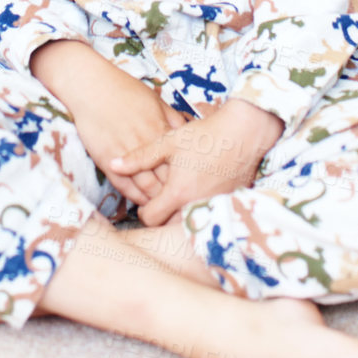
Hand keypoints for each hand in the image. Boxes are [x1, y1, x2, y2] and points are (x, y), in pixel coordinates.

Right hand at [30, 42, 186, 205]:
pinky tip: (142, 202)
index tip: (193, 186)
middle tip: (183, 204)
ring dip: (157, 201)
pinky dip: (135, 197)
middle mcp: (145, 144)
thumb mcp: (155, 100)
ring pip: (146, 187)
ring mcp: (126, 154)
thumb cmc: (124, 90)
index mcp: (160, 129)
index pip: (180, 162)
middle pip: (166, 178)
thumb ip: (173, 119)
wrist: (91, 88)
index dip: (188, 177)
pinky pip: (124, 187)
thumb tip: (190, 132)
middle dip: (176, 193)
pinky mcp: (107, 161)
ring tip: (165, 208)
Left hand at [114, 98, 280, 225]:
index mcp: (177, 194)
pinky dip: (198, 208)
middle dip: (162, 214)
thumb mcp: (168, 142)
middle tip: (161, 195)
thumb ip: (139, 157)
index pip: (150, 218)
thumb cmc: (205, 135)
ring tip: (178, 193)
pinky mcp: (227, 205)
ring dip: (180, 213)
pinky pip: (206, 215)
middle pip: (168, 225)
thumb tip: (112, 164)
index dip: (143, 209)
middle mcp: (195, 207)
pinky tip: (198, 191)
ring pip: (187, 222)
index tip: (146, 198)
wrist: (244, 133)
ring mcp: (213, 208)